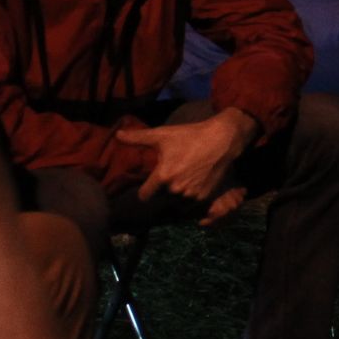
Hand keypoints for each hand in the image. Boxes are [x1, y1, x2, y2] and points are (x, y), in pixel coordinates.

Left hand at [117, 109, 255, 207]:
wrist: (221, 140)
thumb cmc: (189, 136)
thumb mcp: (163, 135)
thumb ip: (138, 138)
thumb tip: (117, 135)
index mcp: (162, 176)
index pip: (144, 196)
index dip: (145, 191)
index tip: (149, 186)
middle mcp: (175, 189)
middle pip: (161, 198)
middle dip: (163, 191)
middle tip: (171, 177)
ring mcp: (190, 195)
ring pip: (176, 202)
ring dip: (177, 196)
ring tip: (183, 180)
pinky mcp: (204, 197)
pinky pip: (191, 204)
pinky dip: (191, 197)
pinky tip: (194, 183)